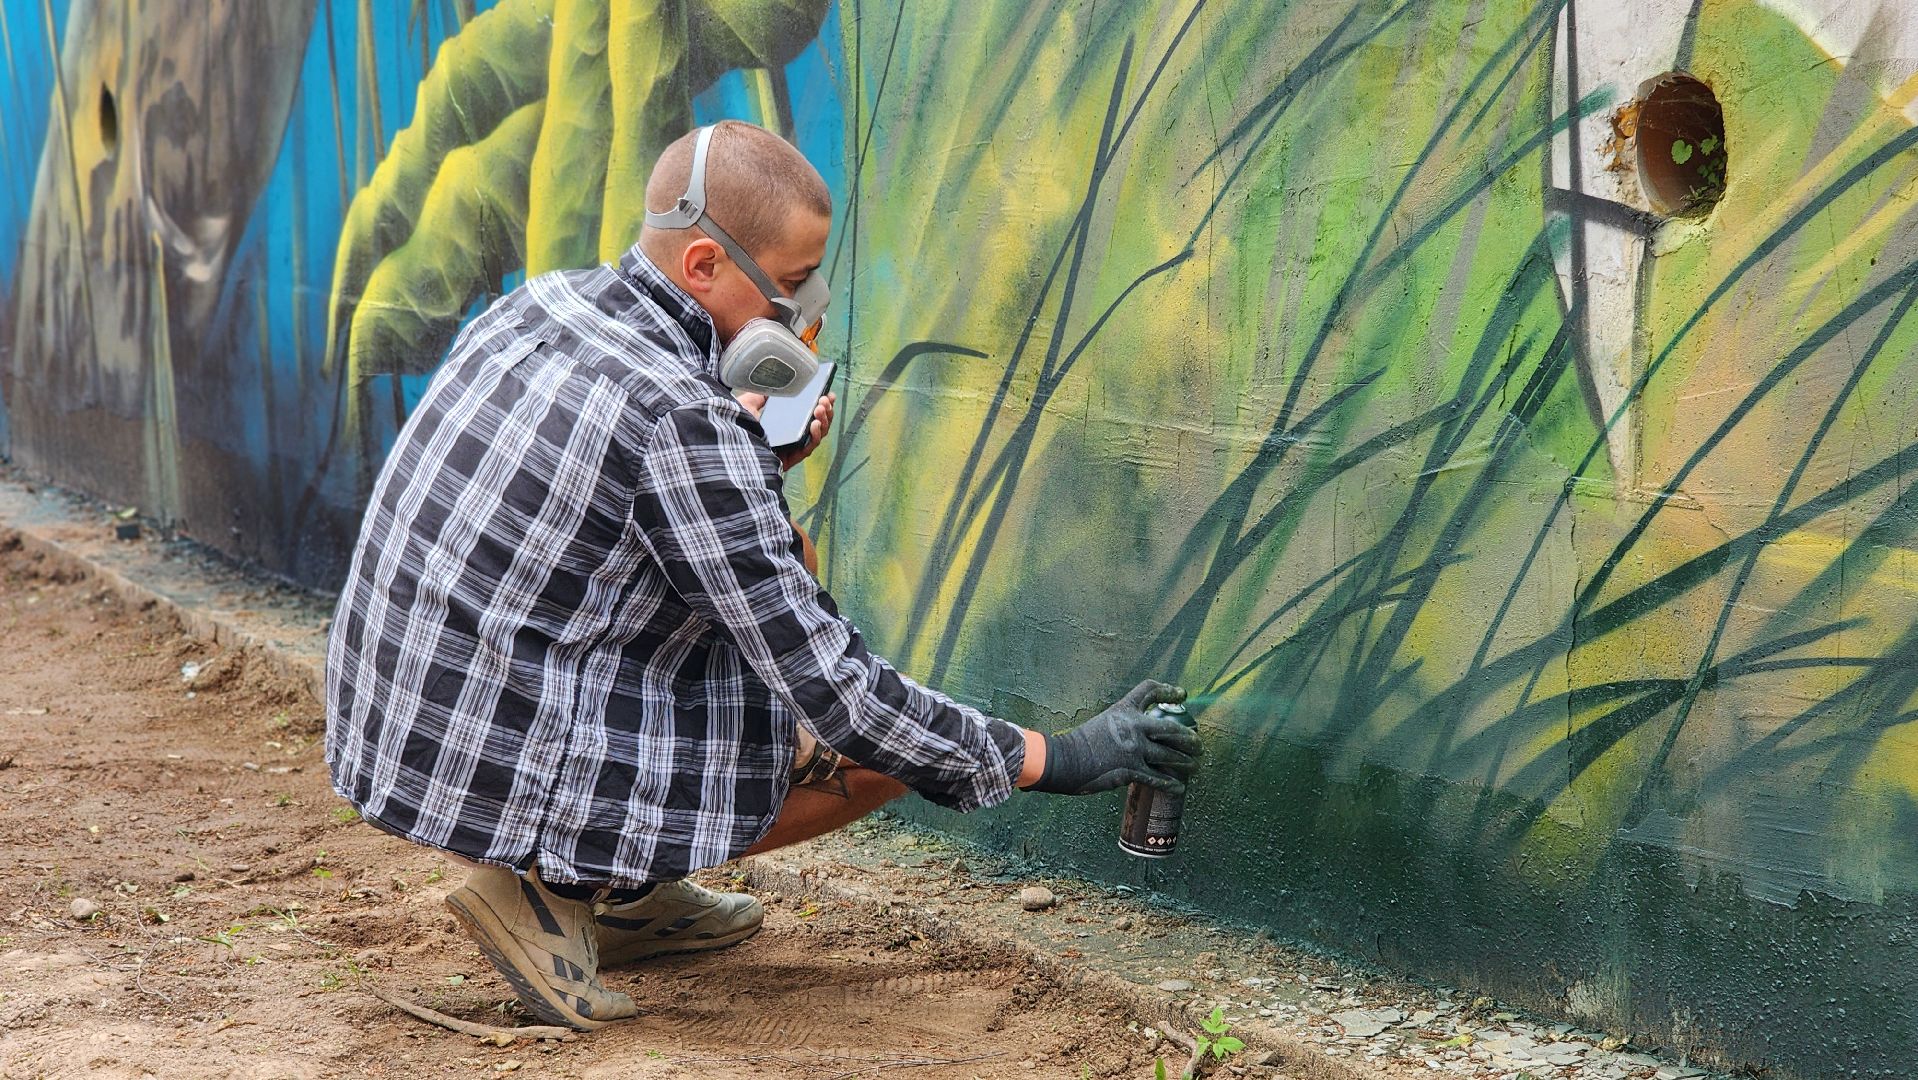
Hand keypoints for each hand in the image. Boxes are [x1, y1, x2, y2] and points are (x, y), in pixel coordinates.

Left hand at [736, 390, 835, 468]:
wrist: (726, 441)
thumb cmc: (735, 424)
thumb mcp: (749, 402)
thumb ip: (762, 394)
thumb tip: (775, 383)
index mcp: (783, 423)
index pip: (808, 414)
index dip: (822, 404)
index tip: (829, 393)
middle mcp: (789, 436)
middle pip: (816, 425)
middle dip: (825, 411)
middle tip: (825, 399)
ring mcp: (791, 448)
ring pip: (816, 436)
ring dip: (823, 421)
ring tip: (820, 408)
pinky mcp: (789, 459)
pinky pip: (808, 449)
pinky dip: (814, 437)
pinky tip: (814, 424)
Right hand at [1029, 680, 1198, 795]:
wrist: (1066, 760)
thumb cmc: (1080, 742)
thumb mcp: (1104, 722)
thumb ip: (1123, 724)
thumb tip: (1143, 734)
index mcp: (1124, 709)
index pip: (1150, 691)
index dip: (1168, 690)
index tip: (1182, 695)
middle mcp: (1133, 726)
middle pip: (1172, 729)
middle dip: (1189, 738)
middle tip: (1198, 744)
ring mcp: (1135, 749)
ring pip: (1170, 755)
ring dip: (1186, 762)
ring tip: (1195, 766)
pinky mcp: (1132, 770)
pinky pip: (1158, 778)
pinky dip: (1171, 784)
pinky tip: (1179, 787)